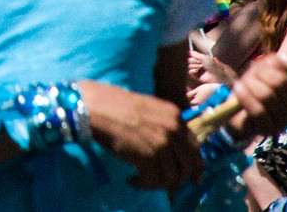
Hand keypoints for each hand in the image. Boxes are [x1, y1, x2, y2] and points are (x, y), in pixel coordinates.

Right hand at [77, 80, 201, 188]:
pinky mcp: (147, 156)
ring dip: (158, 184)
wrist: (92, 106)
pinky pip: (153, 180)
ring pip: (172, 177)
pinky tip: (131, 180)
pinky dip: (143, 184)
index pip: (195, 148)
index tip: (189, 177)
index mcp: (175, 116)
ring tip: (142, 180)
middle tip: (165, 184)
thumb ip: (164, 124)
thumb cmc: (112, 104)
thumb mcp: (147, 108)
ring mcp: (161, 143)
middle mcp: (173, 130)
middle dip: (178, 178)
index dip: (193, 166)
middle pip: (188, 165)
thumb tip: (174, 148)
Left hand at [225, 50, 286, 139]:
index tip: (277, 58)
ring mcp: (286, 118)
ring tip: (244, 82)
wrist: (238, 108)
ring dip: (250, 83)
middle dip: (261, 72)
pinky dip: (245, 96)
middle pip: (280, 82)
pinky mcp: (270, 128)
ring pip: (267, 95)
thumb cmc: (257, 82)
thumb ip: (283, 59)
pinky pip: (258, 110)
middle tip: (254, 72)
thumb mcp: (269, 66)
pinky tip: (239, 89)